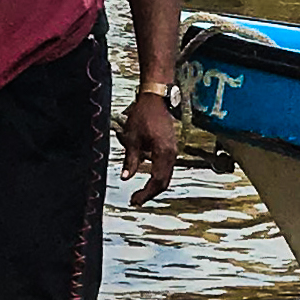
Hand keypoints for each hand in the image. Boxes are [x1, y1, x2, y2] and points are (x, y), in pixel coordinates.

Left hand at [117, 90, 179, 205]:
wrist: (156, 99)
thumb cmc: (143, 115)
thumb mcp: (132, 138)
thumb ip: (131, 160)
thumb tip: (126, 177)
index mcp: (163, 153)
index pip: (156, 180)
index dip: (145, 193)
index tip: (134, 200)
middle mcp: (172, 154)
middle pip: (164, 181)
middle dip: (150, 193)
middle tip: (136, 200)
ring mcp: (173, 151)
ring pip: (166, 175)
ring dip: (154, 186)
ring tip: (140, 193)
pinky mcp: (171, 147)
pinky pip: (167, 167)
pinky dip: (158, 176)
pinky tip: (147, 178)